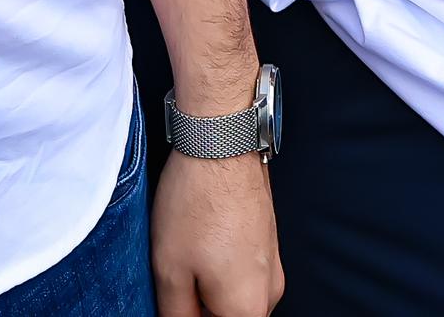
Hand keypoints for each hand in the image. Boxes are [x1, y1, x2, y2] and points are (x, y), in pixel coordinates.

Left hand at [152, 148, 278, 316]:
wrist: (223, 144)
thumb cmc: (197, 204)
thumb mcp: (170, 270)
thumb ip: (176, 313)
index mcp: (247, 309)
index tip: (176, 303)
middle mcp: (270, 293)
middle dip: (201, 310)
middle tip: (175, 288)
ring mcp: (273, 267)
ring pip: (238, 300)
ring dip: (211, 294)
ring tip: (183, 264)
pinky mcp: (269, 244)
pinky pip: (245, 275)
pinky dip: (221, 273)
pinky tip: (198, 247)